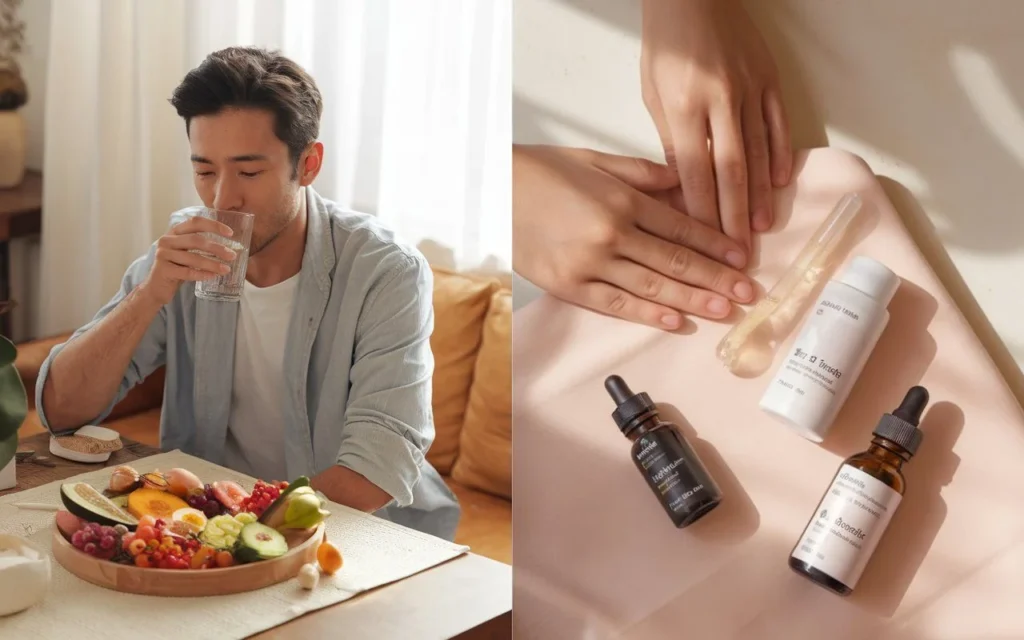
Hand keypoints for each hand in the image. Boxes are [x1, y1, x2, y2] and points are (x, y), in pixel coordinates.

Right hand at [141, 216, 237, 304]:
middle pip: (196, 240)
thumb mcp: (187, 252)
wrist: (157, 287)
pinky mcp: (163, 270)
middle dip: (216, 248)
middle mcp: (167, 240)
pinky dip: (202, 274)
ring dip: (212, 263)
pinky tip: (213, 276)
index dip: (214, 225)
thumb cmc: (177, 268)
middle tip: (232, 256)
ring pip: (192, 257)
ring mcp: (163, 254)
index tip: (230, 233)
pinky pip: (186, 272)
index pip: (195, 222)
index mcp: (175, 232)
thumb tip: (230, 247)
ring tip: (226, 269)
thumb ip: (201, 246)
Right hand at [513, 144, 755, 329]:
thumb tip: (682, 181)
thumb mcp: (593, 159)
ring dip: (692, 300)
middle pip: (675, 261)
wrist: (489, 190)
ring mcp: (589, 263)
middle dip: (716, 279)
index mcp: (621, 199)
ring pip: (652, 286)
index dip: (716, 245)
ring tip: (725, 311)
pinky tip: (676, 321)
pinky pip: (615, 304)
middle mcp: (611, 233)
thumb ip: (641, 172)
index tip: (742, 259)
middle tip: (749, 294)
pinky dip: (647, 313)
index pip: (681, 227)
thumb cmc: (541, 171)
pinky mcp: (568, 285)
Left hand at [640, 0, 791, 249]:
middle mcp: (719, 101)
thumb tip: (682, 185)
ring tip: (759, 229)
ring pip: (756, 153)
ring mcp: (748, 90)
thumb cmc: (666, 47)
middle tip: (738, 252)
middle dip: (733, 216)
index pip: (694, 172)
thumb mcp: (653, 93)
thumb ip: (669, 138)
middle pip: (729, 171)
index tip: (705, 244)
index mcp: (682, 107)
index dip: (702, 211)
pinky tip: (777, 185)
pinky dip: (778, 156)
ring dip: (758, 195)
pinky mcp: (768, 79)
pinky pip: (777, 124)